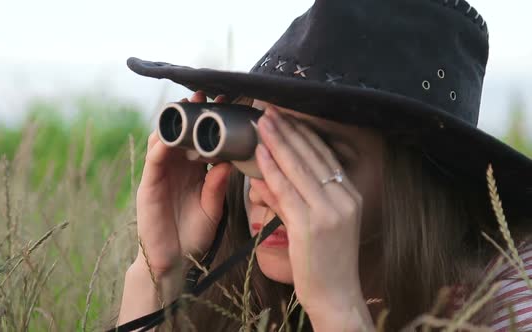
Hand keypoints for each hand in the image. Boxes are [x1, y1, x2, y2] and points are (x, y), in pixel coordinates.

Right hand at [134, 91, 231, 278]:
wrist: (173, 260)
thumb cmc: (193, 235)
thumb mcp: (212, 209)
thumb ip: (218, 187)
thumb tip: (229, 163)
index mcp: (195, 172)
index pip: (202, 140)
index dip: (212, 124)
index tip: (227, 106)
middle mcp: (178, 168)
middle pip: (182, 134)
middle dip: (192, 113)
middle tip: (206, 95)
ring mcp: (161, 174)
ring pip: (164, 140)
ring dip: (175, 123)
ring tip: (187, 106)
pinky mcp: (148, 185)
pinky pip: (153, 161)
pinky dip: (160, 147)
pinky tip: (169, 137)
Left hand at [250, 106, 373, 329]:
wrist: (336, 296)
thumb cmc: (326, 262)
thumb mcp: (323, 224)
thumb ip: (307, 199)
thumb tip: (278, 177)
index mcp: (350, 195)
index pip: (325, 156)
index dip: (304, 133)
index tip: (287, 116)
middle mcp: (344, 199)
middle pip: (312, 156)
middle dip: (289, 130)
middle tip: (270, 109)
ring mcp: (330, 211)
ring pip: (299, 168)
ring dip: (278, 142)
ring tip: (262, 122)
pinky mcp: (311, 225)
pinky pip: (287, 190)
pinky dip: (271, 169)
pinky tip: (260, 153)